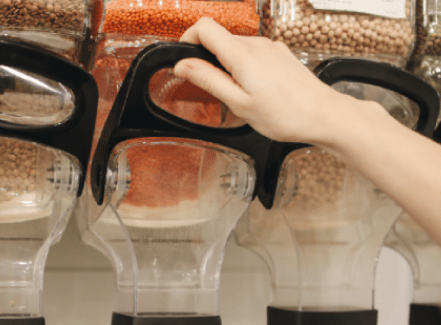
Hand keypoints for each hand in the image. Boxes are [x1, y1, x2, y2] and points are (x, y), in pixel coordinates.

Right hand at [173, 18, 356, 144]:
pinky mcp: (280, 54)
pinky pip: (252, 54)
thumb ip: (208, 80)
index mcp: (242, 54)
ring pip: (236, 48)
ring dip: (227, 66)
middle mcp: (257, 44)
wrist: (323, 115)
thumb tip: (182, 66)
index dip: (187, 40)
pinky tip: (254, 90)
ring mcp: (271, 47)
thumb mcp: (238, 102)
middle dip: (208, 60)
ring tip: (237, 94)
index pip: (204, 27)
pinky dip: (244, 68)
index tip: (183, 59)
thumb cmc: (284, 114)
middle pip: (219, 38)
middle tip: (212, 89)